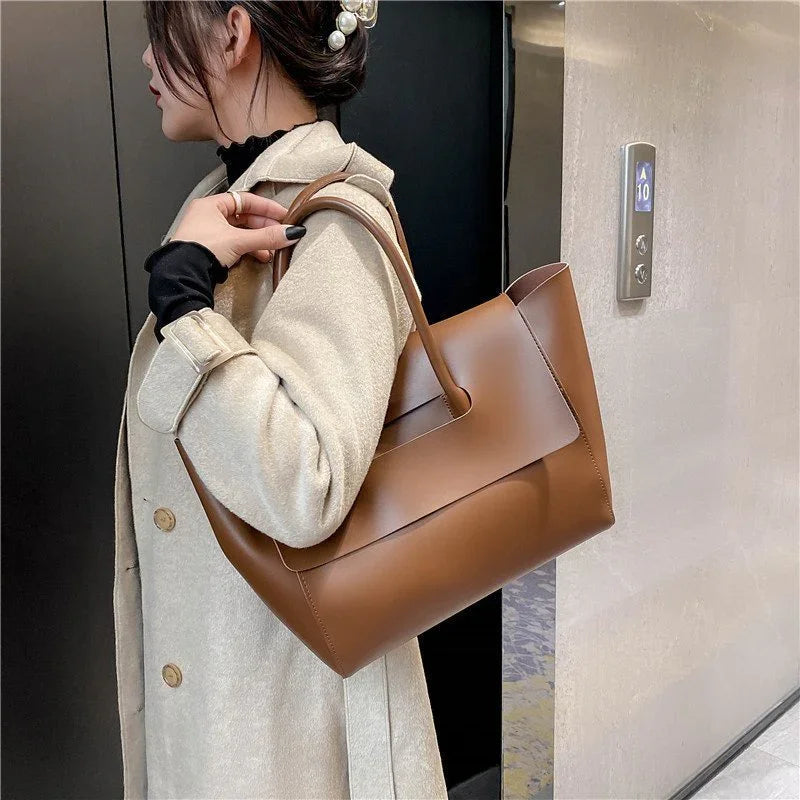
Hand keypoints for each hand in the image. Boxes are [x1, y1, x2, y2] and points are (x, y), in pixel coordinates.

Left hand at [171, 191, 305, 267]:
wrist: (183, 274)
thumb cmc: (199, 251)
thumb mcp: (238, 240)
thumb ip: (266, 237)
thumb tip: (289, 233)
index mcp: (210, 205)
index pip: (245, 200)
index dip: (266, 207)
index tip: (282, 215)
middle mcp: (207, 217)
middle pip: (244, 217)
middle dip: (264, 227)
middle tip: (280, 233)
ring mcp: (208, 234)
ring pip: (240, 232)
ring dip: (258, 240)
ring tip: (271, 248)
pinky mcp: (210, 250)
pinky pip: (235, 244)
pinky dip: (249, 249)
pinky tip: (259, 256)